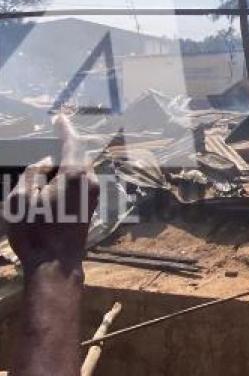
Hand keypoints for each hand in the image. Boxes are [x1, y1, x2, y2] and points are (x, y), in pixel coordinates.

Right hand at [5, 114, 97, 274]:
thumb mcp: (22, 197)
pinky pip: (79, 183)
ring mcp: (93, 194)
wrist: (55, 264)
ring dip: (63, 168)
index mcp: (75, 173)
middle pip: (76, 157)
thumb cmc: (35, 231)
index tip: (60, 117)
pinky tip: (51, 188)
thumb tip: (48, 163)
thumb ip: (34, 173)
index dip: (65, 128)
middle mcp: (91, 180)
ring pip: (78, 171)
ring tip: (43, 175)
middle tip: (48, 146)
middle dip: (62, 150)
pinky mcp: (91, 206)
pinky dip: (66, 179)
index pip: (72, 142)